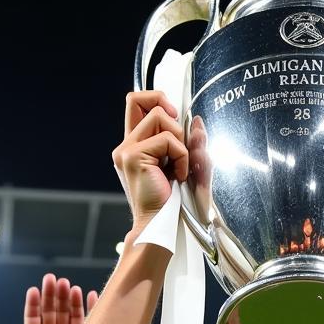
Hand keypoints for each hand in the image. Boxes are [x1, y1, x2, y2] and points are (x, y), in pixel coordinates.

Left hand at [19, 273, 97, 323]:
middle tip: (55, 280)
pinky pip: (86, 321)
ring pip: (69, 313)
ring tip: (68, 285)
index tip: (35, 289)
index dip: (35, 302)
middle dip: (54, 295)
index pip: (36, 315)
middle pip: (53, 310)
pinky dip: (88, 308)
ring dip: (68, 299)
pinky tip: (88, 294)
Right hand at [112, 90, 188, 228]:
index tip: (174, 117)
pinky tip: (178, 175)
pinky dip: (181, 156)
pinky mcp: (134, 156)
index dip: (155, 98)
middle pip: (141, 99)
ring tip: (178, 166)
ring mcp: (127, 150)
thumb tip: (197, 121)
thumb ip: (187, 142)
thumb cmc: (171, 201)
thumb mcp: (182, 165)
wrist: (159, 225)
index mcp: (134, 145)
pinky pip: (169, 139)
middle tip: (178, 144)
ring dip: (179, 140)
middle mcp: (126, 145)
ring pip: (159, 116)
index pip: (135, 102)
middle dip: (169, 115)